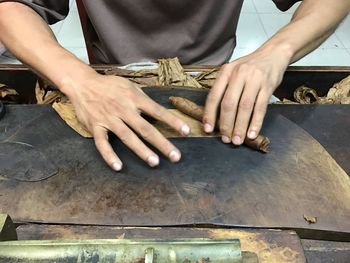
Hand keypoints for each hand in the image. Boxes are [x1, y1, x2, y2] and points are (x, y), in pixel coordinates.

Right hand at [68, 74, 189, 170]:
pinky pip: (102, 144)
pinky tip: (118, 167)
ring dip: (141, 151)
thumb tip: (157, 109)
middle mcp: (123, 109)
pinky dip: (109, 156)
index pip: (157, 111)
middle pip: (145, 129)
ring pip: (127, 137)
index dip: (172, 122)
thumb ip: (143, 98)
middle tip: (175, 156)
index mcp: (134, 98)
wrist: (82, 83)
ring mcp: (109, 119)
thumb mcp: (129, 85)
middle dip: (162, 143)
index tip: (186, 132)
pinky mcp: (96, 127)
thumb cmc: (109, 85)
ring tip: (154, 162)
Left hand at [203, 45, 290, 144]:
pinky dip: (256, 123)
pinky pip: (260, 108)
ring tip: (237, 140)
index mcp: (226, 72)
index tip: (208, 129)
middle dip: (226, 124)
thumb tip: (215, 116)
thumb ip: (224, 89)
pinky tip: (252, 134)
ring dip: (240, 127)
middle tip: (225, 139)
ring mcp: (254, 80)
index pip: (214, 96)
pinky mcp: (268, 86)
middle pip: (229, 103)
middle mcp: (238, 74)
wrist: (273, 53)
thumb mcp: (233, 72)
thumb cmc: (250, 67)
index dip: (210, 114)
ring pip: (245, 107)